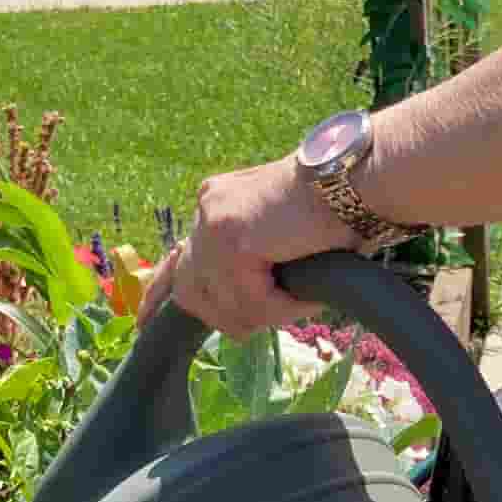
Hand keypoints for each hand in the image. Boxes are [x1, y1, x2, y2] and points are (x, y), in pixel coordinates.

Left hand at [136, 154, 349, 337]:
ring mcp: (215, 223)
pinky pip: (252, 301)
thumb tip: (237, 314)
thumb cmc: (336, 210)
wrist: (357, 180)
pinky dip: (283, 307)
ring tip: (302, 300)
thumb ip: (251, 263)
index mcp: (216, 205)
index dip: (159, 292)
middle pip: (193, 291)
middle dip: (227, 316)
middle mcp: (207, 209)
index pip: (177, 257)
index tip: (144, 321)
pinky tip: (306, 293)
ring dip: (267, 313)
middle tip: (265, 320)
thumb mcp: (279, 238)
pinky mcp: (233, 240)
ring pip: (226, 304)